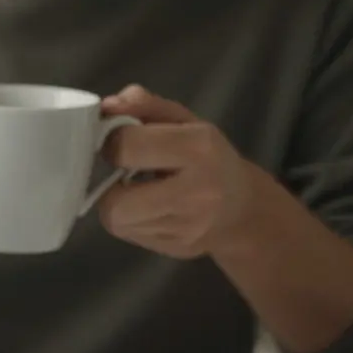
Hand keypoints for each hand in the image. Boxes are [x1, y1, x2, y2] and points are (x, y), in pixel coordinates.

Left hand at [96, 85, 267, 258]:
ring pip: (119, 222)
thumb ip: (146, 106)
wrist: (243, 207)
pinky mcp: (180, 248)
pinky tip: (149, 210)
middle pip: (116, 204)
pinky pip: (131, 236)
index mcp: (198, 148)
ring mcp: (190, 227)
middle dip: (110, 189)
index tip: (120, 143)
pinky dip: (131, 222)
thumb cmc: (208, 157)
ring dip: (119, 206)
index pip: (127, 147)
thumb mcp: (184, 122)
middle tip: (124, 177)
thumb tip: (108, 104)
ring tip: (138, 192)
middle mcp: (198, 191)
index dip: (112, 144)